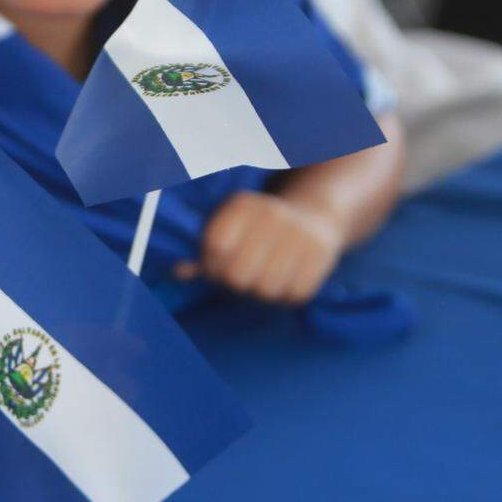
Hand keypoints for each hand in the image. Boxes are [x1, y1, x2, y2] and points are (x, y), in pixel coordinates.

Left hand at [174, 191, 345, 305]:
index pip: (215, 246)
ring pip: (266, 289)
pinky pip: (295, 294)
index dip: (210, 266)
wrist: (313, 218)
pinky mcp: (322, 254)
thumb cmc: (257, 232)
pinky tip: (283, 282)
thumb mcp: (228, 231)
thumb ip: (202, 253)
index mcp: (244, 204)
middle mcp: (273, 214)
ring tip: (260, 281)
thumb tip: (179, 272)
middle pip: (237, 275)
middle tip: (237, 280)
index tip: (214, 267)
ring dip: (259, 294)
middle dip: (232, 285)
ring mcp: (300, 234)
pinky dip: (286, 297)